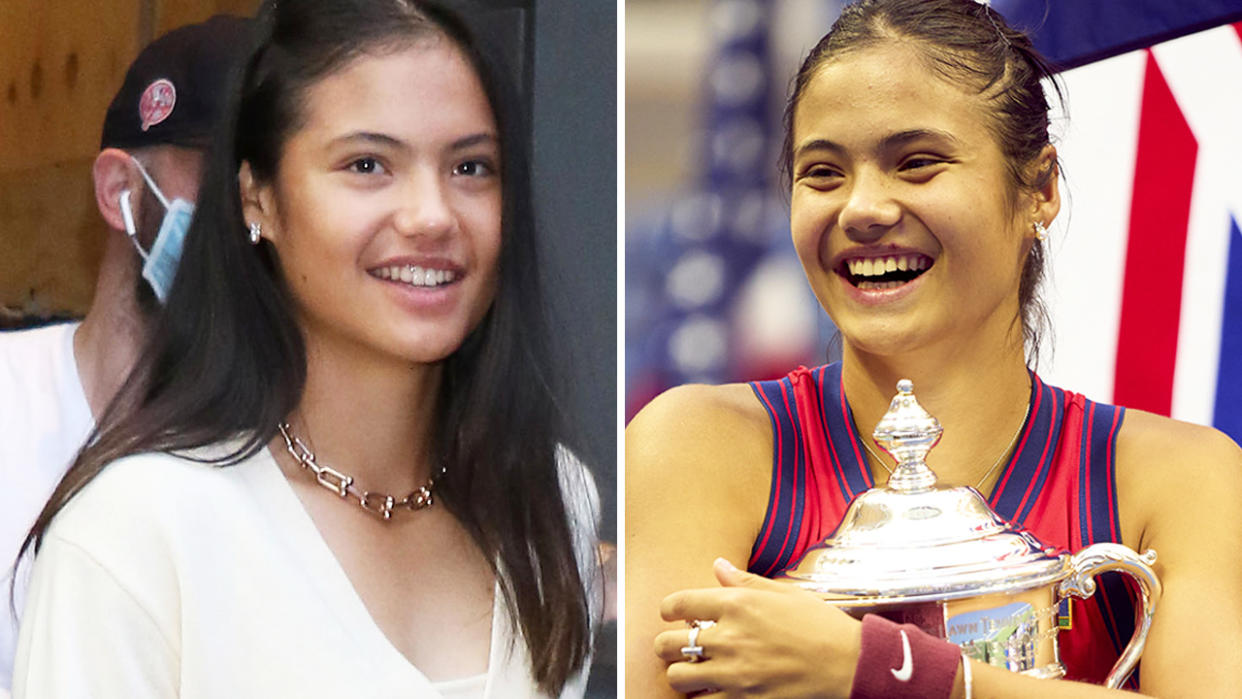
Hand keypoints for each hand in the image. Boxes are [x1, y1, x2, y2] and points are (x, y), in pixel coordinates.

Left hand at [654, 558, 862, 697]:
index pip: (679, 603)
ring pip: (678, 679)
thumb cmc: (819, 624)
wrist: (848, 663)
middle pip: (668, 645)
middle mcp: (729, 638)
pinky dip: (702, 698)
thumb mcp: (782, 592)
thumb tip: (718, 566)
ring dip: (681, 674)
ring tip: (693, 671)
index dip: (668, 609)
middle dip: (668, 645)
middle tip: (679, 646)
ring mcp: (734, 673)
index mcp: (737, 604)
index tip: (671, 614)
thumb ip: (744, 580)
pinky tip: (712, 690)